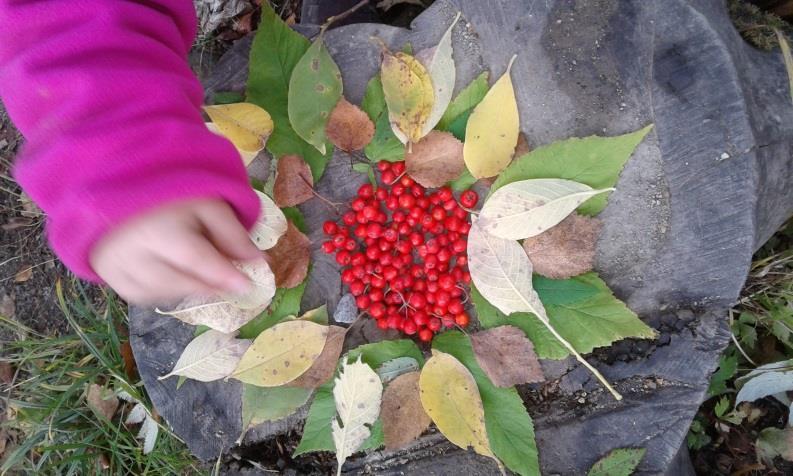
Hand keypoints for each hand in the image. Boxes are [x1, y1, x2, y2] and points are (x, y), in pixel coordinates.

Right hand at [90, 199, 260, 304]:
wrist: (118, 186)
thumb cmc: (169, 194)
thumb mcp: (207, 202)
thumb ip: (232, 232)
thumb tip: (258, 262)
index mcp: (157, 227)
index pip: (195, 259)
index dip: (224, 275)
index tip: (248, 285)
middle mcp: (131, 251)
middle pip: (180, 282)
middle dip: (210, 285)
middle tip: (230, 282)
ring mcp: (116, 267)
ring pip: (163, 293)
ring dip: (190, 289)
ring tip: (203, 274)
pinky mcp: (109, 276)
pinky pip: (144, 296)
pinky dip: (166, 292)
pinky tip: (176, 276)